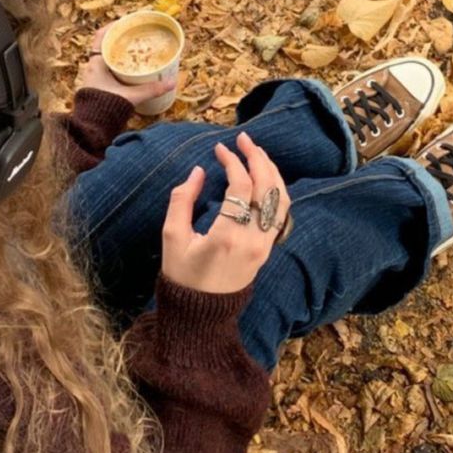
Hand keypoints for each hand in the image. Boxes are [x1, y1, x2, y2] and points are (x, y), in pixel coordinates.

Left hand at [79, 26, 175, 108]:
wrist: (92, 128)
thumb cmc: (106, 108)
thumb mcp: (131, 96)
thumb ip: (151, 89)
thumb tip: (172, 82)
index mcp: (96, 63)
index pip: (100, 37)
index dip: (112, 27)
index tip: (125, 22)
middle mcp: (93, 68)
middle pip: (105, 46)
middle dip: (120, 40)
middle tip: (135, 35)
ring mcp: (94, 78)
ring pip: (107, 58)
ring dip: (119, 53)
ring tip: (136, 50)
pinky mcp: (99, 87)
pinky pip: (108, 70)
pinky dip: (119, 65)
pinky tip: (131, 68)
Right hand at [161, 132, 290, 294]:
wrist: (201, 313)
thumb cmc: (182, 275)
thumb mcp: (172, 237)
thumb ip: (182, 200)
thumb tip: (198, 172)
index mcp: (228, 235)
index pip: (241, 186)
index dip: (232, 161)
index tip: (219, 149)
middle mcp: (253, 239)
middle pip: (267, 188)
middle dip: (258, 158)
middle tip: (244, 139)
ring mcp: (264, 246)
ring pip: (281, 199)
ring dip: (271, 172)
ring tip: (256, 153)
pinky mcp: (267, 249)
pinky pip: (280, 213)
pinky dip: (275, 190)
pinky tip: (264, 178)